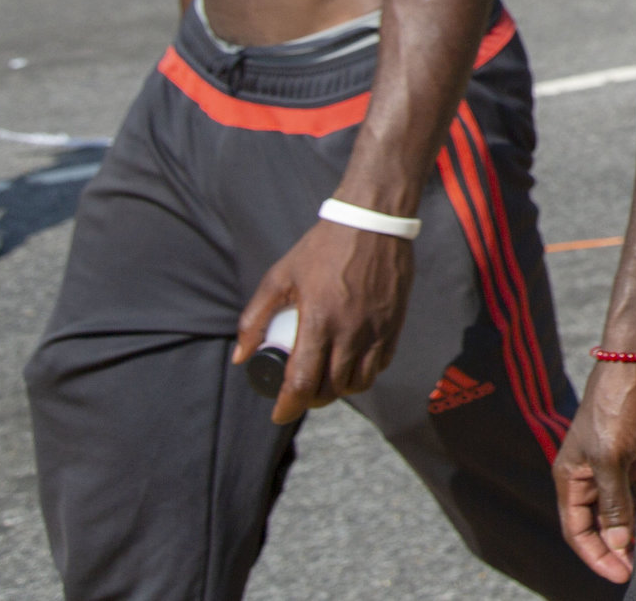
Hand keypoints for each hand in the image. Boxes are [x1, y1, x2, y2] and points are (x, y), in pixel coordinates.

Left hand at [232, 219, 414, 425]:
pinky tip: (353, 366)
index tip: (279, 414)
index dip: (288, 406)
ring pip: (359, 382)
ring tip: (327, 382)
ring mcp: (375, 329)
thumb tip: (241, 356)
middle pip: (332, 388)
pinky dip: (365, 374)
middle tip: (301, 395)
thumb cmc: (322, 247)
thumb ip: (255, 317)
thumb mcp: (280, 277)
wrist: (372, 222)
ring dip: (340, 390)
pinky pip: (381, 363)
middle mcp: (350, 331)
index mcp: (319, 321)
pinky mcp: (394, 323)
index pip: (303, 382)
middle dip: (312, 399)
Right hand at [554, 358, 635, 581]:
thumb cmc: (615, 404)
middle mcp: (591, 474)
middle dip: (618, 547)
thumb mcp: (611, 457)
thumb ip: (613, 503)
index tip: (620, 574)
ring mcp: (616, 464)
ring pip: (624, 508)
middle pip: (601, 524)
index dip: (595, 555)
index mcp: (572, 477)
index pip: (577, 530)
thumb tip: (619, 545)